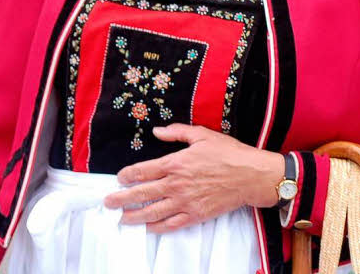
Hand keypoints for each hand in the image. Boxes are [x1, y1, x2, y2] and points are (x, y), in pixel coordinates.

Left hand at [102, 124, 284, 233]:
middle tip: (108, 202)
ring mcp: (186, 201)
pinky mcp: (196, 215)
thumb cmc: (228, 154)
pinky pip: (172, 224)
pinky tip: (148, 228)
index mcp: (175, 163)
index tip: (119, 178)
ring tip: (122, 219)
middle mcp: (176, 184)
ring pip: (153, 212)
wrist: (252, 176)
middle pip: (142, 193)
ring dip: (135, 216)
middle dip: (122, 199)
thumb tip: (157, 131)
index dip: (127, 175)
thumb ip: (176, 132)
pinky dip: (158, 227)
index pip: (143, 171)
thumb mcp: (201, 134)